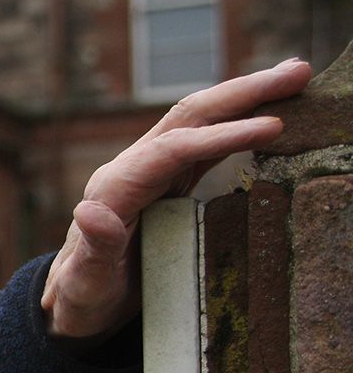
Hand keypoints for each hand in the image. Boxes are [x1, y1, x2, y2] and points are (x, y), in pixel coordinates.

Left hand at [40, 57, 312, 345]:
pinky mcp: (167, 182)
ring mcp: (150, 172)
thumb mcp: (86, 282)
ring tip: (296, 76)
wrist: (75, 300)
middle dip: (242, 93)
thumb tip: (88, 211)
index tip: (272, 127)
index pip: (173, 149)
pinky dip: (239, 123)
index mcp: (114, 189)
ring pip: (201, 123)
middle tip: (297, 73)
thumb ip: (93, 249)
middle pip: (188, 119)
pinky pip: (206, 143)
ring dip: (247, 98)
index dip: (222, 135)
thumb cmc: (83, 295)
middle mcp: (132, 169)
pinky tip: (270, 112)